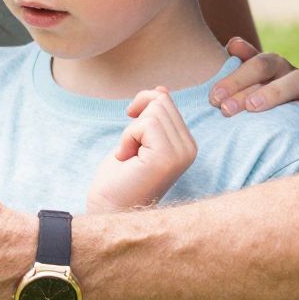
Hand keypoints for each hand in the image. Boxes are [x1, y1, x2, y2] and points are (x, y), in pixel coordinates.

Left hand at [86, 87, 197, 213]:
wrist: (109, 210)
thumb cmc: (119, 179)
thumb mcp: (138, 138)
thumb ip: (153, 116)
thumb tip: (161, 89)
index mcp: (186, 144)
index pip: (165, 102)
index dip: (140, 114)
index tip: (132, 143)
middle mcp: (190, 148)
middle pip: (160, 101)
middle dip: (135, 121)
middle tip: (130, 152)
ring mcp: (182, 153)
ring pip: (153, 110)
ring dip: (130, 132)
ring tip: (130, 157)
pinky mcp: (168, 157)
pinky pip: (145, 123)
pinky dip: (127, 138)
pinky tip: (127, 160)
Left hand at [210, 36, 298, 130]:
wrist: (285, 133)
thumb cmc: (255, 111)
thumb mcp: (242, 91)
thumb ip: (235, 70)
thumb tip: (232, 43)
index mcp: (270, 65)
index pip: (253, 61)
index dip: (234, 76)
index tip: (214, 96)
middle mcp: (289, 73)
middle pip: (270, 66)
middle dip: (244, 85)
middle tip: (224, 108)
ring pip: (298, 82)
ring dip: (274, 93)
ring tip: (253, 107)